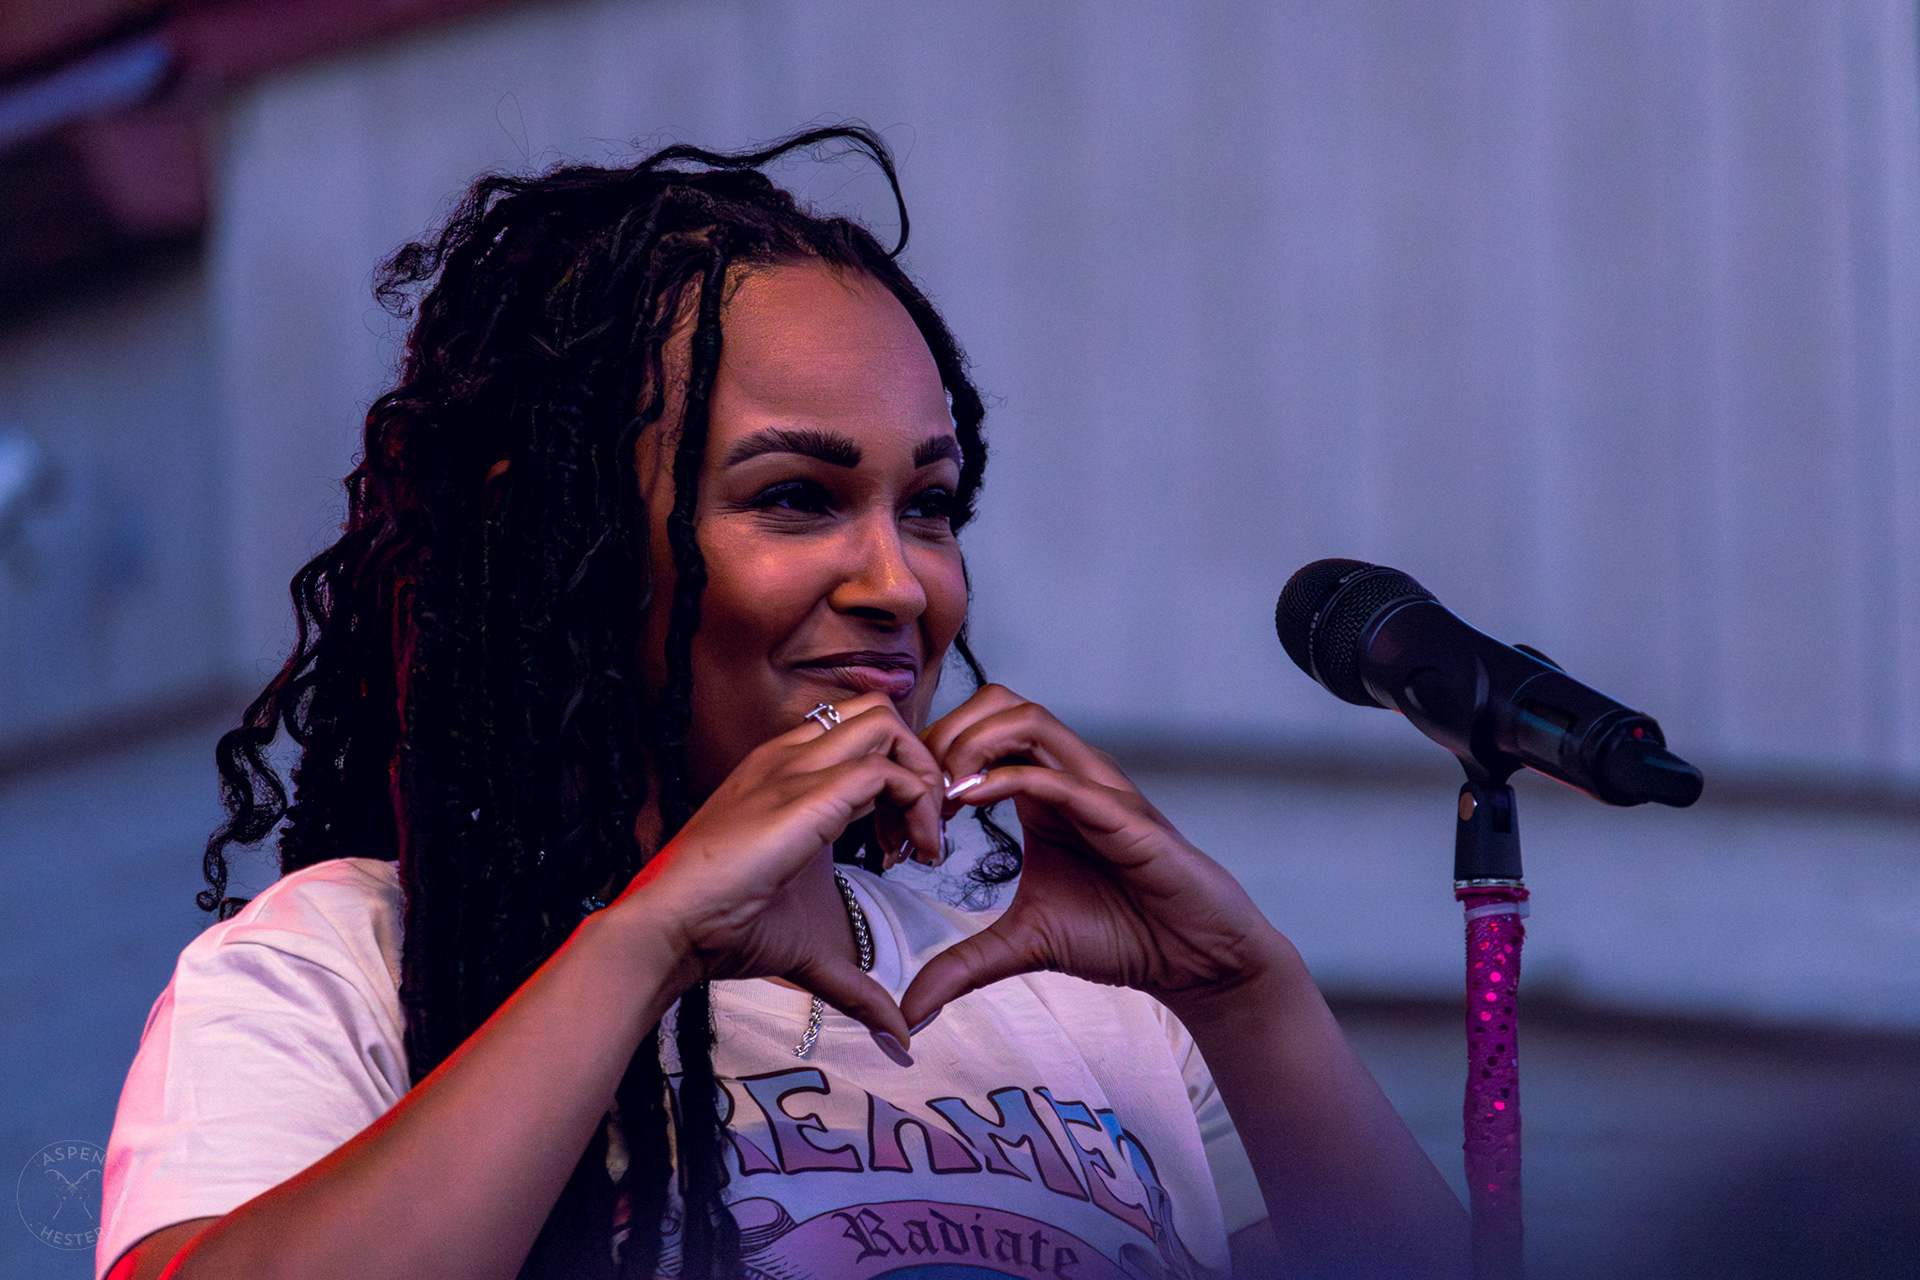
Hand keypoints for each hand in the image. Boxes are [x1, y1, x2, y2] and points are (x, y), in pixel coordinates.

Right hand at [615, 692, 942, 1042]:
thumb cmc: (726, 932)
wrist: (670, 929)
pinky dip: (919, 805)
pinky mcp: (807, 795)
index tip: (904, 845)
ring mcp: (795, 770)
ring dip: (924, 777)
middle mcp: (789, 758)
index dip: (897, 779)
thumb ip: (857, 984)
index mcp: (782, 774)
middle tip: (924, 831)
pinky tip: (915, 856)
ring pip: (886, 725)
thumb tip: (899, 1037)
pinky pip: (886, 771)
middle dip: (920, 762)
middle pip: (877, 713)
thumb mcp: (809, 949)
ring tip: (923, 843)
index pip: (857, 737)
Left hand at [901, 685, 1300, 1031]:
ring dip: (970, 745)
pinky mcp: (1122, 814)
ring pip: (1026, 718)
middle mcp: (1068, 773)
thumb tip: (910, 1010)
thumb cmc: (1121, 934)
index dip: (929, 757)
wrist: (1192, 958)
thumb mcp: (1022, 945)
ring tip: (940, 795)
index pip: (977, 730)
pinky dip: (1007, 777)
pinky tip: (968, 801)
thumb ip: (963, 966)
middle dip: (942, 733)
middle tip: (914, 793)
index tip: (900, 814)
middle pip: (995, 701)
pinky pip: (1058, 775)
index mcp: (1041, 789)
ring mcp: (1096, 787)